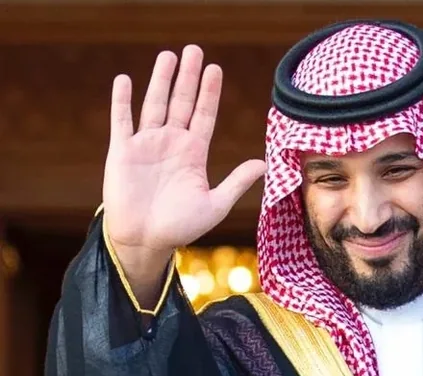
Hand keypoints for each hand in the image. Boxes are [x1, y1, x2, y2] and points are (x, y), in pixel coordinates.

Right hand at [103, 45, 265, 260]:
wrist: (145, 242)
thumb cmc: (179, 228)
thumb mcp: (214, 205)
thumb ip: (236, 183)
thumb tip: (264, 164)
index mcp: (193, 154)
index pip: (204, 116)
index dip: (209, 94)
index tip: (215, 70)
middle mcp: (171, 143)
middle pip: (181, 102)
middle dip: (188, 77)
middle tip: (195, 50)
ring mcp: (146, 145)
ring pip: (154, 104)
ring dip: (160, 81)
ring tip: (169, 56)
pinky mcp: (122, 151)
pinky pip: (122, 121)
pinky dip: (122, 101)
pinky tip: (125, 80)